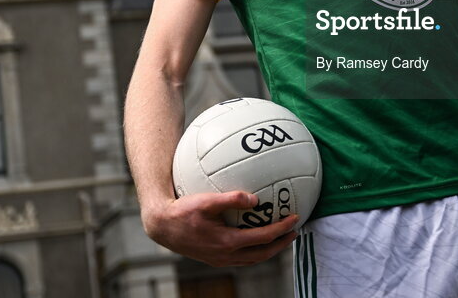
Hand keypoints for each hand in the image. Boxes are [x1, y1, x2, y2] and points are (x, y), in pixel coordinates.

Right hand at [142, 191, 298, 266]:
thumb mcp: (206, 200)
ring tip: (281, 237)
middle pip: (262, 254)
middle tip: (295, 232)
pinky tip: (256, 239)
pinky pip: (242, 257)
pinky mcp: (215, 258)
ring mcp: (220, 259)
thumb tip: (255, 199)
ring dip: (270, 249)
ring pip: (253, 258)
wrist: (162, 226)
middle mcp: (226, 255)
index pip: (263, 238)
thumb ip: (231, 199)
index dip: (282, 229)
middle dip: (282, 244)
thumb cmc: (183, 211)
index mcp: (227, 242)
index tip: (295, 218)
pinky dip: (255, 250)